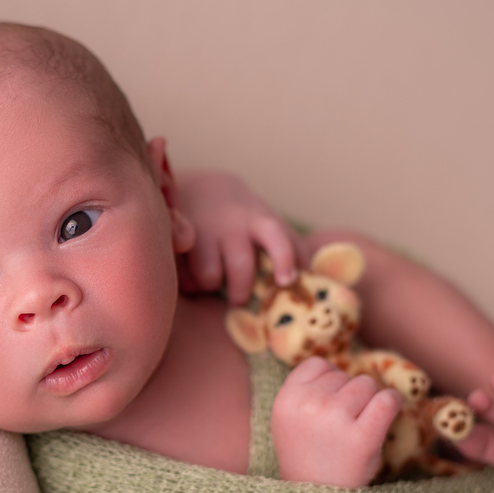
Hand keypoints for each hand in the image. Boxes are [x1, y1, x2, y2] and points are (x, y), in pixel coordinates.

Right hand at [174, 170, 302, 304]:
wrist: (206, 190)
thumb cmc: (247, 221)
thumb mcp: (274, 226)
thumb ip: (296, 250)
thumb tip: (315, 282)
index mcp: (262, 224)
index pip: (277, 237)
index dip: (283, 259)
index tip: (285, 281)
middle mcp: (234, 226)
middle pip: (240, 268)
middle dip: (240, 292)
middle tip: (238, 301)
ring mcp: (204, 232)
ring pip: (208, 277)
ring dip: (210, 287)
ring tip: (212, 281)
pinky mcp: (178, 239)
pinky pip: (182, 277)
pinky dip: (187, 283)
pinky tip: (191, 273)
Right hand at [271, 357, 402, 487]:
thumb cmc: (309, 457)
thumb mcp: (290, 421)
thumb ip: (306, 392)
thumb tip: (341, 367)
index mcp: (286, 399)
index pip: (317, 365)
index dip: (329, 382)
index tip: (330, 404)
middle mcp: (308, 404)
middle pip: (344, 375)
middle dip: (348, 395)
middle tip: (341, 426)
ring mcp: (335, 418)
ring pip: (366, 384)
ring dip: (368, 402)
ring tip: (356, 428)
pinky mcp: (363, 436)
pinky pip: (387, 400)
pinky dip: (391, 405)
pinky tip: (382, 419)